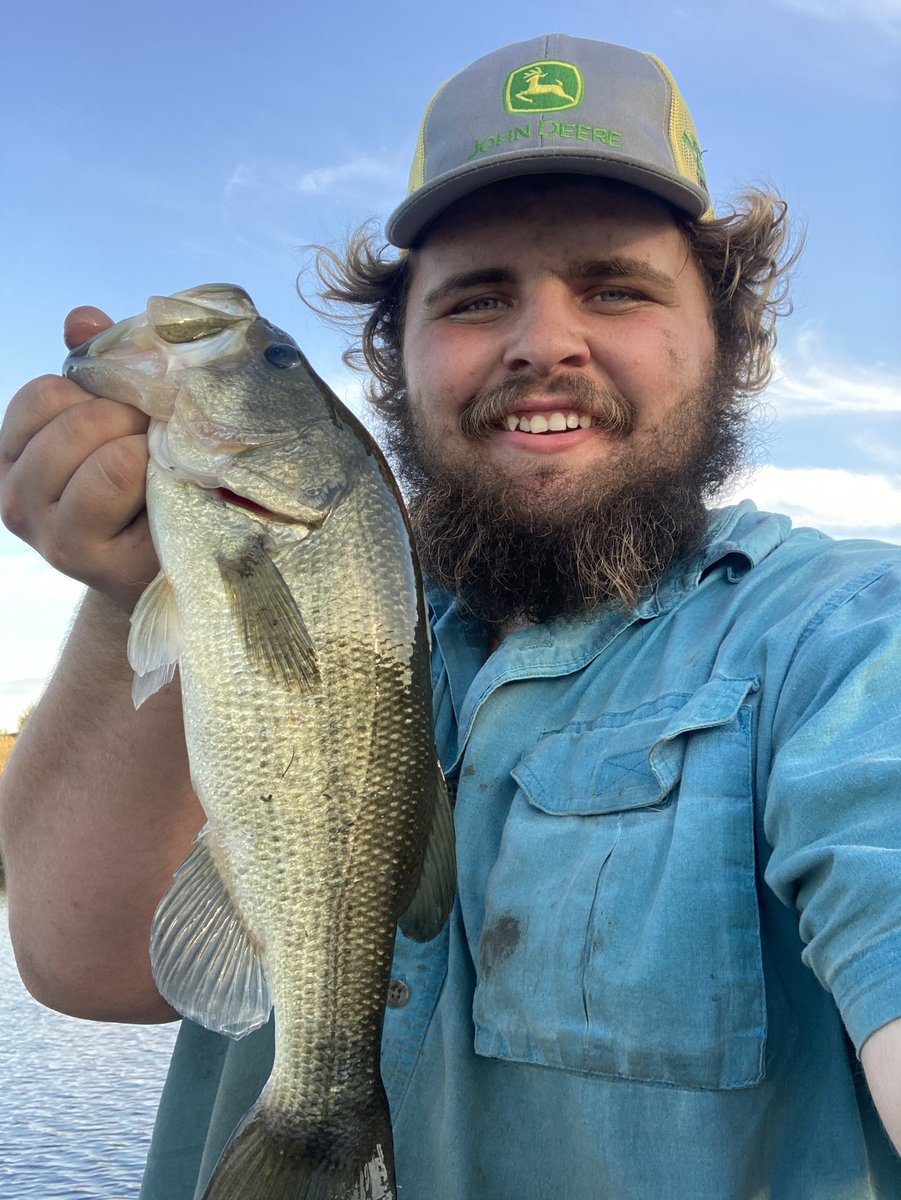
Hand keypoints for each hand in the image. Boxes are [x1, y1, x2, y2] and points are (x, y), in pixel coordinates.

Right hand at [0, 307, 157, 611]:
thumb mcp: (122, 427)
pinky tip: (161, 490)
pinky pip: (110, 476)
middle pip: (66, 412)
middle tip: (156, 443)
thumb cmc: (150, 494)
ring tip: (158, 468)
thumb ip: (98, 372)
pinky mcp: (76, 553)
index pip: (43, 394)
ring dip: (138, 442)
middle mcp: (15, 495)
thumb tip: (81, 318)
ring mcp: (41, 528)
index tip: (134, 416)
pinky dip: (144, 469)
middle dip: (125, 414)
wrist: (172, 575)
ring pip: (87, 440)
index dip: (99, 392)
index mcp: (17, 456)